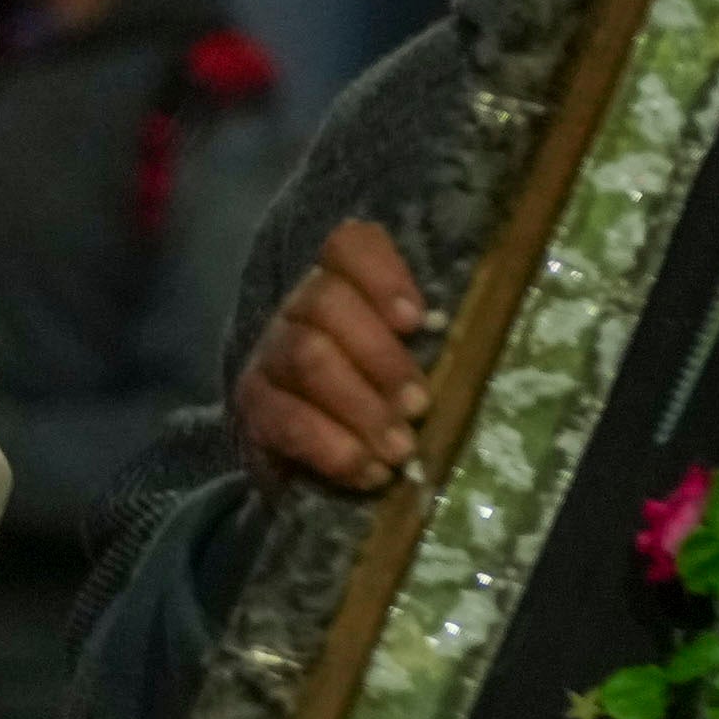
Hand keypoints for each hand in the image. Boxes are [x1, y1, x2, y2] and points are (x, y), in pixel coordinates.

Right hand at [230, 219, 436, 494]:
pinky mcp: (253, 411)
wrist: (311, 472)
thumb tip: (464, 356)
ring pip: (307, 354)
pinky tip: (369, 473)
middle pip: (326, 301)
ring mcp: (269, 358)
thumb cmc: (381, 409)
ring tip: (399, 449)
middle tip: (419, 407)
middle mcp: (298, 312)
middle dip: (381, 356)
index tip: (416, 322)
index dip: (382, 275)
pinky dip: (334, 448)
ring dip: (361, 404)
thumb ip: (427, 351)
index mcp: (342, 288)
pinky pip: (286, 418)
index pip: (349, 246)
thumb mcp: (409, 371)